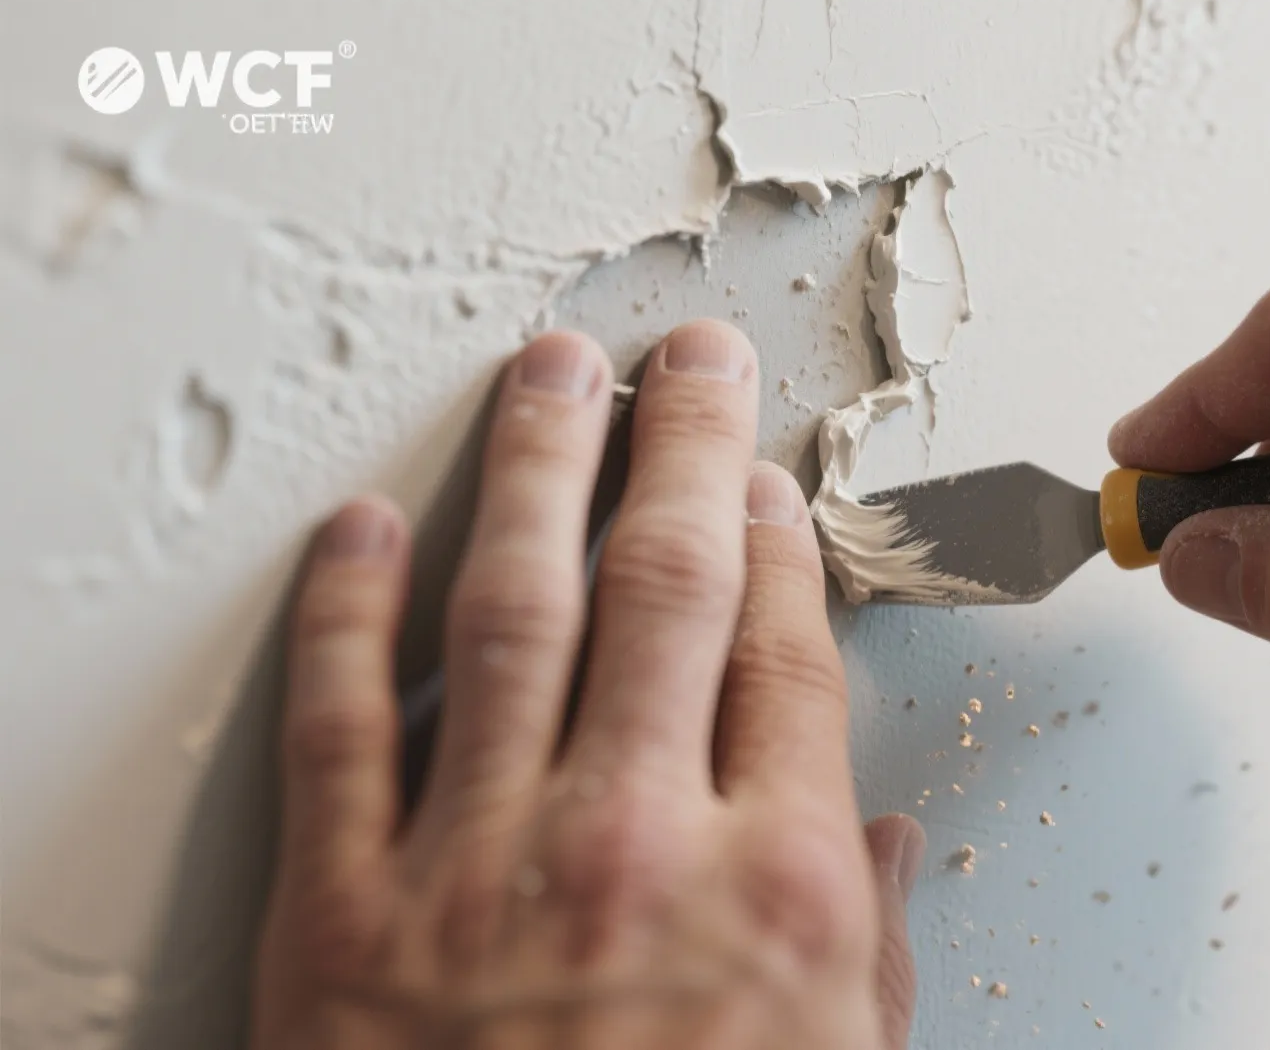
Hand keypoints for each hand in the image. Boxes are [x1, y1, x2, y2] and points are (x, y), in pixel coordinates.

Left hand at [253, 324, 923, 1047]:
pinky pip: (336, 725)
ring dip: (535, 468)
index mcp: (776, 893)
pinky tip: (360, 529)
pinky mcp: (337, 914)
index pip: (785, 655)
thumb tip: (883, 846)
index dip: (782, 545)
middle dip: (684, 447)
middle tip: (689, 361)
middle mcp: (635, 845)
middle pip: (670, 585)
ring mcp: (478, 867)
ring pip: (513, 609)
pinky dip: (343, 613)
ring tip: (549, 374)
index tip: (773, 485)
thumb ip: (872, 958)